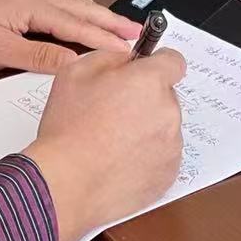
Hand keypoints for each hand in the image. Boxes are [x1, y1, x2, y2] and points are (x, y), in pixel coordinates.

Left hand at [0, 0, 140, 72]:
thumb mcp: (1, 52)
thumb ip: (39, 58)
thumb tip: (74, 64)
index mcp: (32, 6)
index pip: (77, 24)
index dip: (104, 38)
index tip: (127, 50)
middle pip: (82, 6)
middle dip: (111, 20)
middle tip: (137, 33)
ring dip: (97, 9)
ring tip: (116, 24)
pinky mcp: (23, 0)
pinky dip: (80, 3)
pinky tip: (82, 12)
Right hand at [25, 47, 185, 240]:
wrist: (66, 184)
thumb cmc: (68, 129)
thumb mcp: (76, 72)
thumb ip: (110, 56)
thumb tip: (127, 58)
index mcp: (150, 82)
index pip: (174, 61)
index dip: (157, 64)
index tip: (143, 72)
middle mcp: (168, 112)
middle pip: (166, 96)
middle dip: (145, 99)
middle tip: (113, 111)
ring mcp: (171, 146)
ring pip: (164, 127)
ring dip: (146, 128)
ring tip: (111, 141)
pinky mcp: (168, 174)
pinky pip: (162, 156)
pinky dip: (146, 156)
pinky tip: (118, 160)